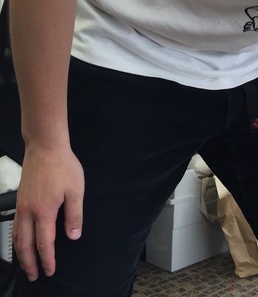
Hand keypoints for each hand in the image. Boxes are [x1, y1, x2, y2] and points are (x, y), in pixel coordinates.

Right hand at [12, 146, 84, 280]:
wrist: (45, 147)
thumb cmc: (63, 166)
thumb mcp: (76, 190)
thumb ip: (75, 215)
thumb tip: (73, 235)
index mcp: (44, 212)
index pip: (44, 243)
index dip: (48, 259)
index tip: (50, 271)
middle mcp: (28, 212)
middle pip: (25, 245)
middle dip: (30, 263)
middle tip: (34, 275)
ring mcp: (21, 206)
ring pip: (17, 237)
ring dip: (20, 254)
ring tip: (26, 265)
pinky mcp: (19, 199)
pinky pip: (15, 225)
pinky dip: (16, 239)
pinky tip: (20, 241)